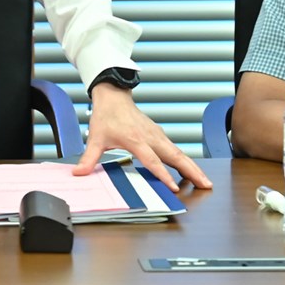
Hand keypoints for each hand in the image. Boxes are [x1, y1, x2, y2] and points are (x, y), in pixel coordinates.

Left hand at [73, 83, 211, 188]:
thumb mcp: (95, 138)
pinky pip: (175, 150)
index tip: (174, 188)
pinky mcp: (159, 135)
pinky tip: (191, 171)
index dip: (163, 175)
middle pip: (175, 156)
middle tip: (206, 185)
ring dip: (193, 167)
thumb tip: (79, 173)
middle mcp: (151, 138)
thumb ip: (89, 158)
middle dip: (192, 171)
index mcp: (136, 140)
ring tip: (205, 182)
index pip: (153, 161)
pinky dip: (185, 161)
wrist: (114, 97)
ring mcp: (157, 136)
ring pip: (179, 153)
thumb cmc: (106, 117)